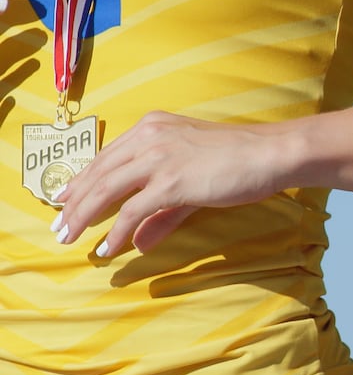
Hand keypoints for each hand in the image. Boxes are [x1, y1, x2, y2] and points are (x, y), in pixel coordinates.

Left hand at [54, 111, 296, 255]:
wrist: (271, 153)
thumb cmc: (240, 159)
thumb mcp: (193, 180)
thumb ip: (163, 211)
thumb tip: (139, 240)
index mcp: (152, 127)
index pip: (106, 157)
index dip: (82, 182)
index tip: (65, 202)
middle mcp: (149, 137)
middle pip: (99, 173)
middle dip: (74, 203)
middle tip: (59, 227)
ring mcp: (159, 157)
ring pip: (107, 190)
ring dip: (84, 217)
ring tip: (70, 238)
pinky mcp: (172, 180)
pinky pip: (133, 210)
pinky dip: (116, 231)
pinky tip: (108, 247)